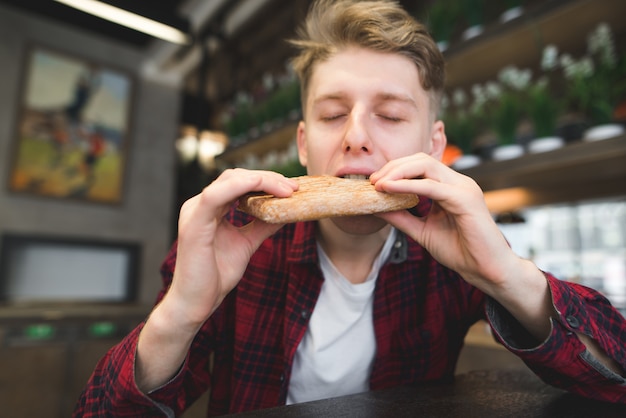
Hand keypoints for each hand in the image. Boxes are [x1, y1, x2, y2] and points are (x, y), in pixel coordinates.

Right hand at [164, 168, 298, 329]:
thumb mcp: (246, 244)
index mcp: (209, 209)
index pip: (238, 182)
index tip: (291, 187)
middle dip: (267, 178)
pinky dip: (240, 187)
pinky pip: (216, 196)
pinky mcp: (193, 224)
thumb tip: (285, 212)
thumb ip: (261, 226)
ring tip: (286, 190)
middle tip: (294, 187)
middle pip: (235, 177)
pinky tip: (261, 186)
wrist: (196, 303)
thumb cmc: (216, 276)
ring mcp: (194, 212)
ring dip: (261, 181)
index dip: (265, 180)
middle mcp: (199, 205)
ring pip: (229, 181)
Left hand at [369, 153, 519, 292]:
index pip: (420, 165)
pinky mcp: (466, 200)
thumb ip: (401, 217)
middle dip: (394, 167)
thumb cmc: (460, 252)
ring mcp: (464, 188)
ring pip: (426, 167)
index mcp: (450, 187)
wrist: (487, 271)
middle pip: (421, 160)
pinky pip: (432, 186)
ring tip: (378, 184)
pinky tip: (390, 189)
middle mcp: (458, 183)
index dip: (395, 169)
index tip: (374, 182)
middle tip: (372, 180)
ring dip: (398, 172)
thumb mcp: (422, 231)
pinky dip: (408, 185)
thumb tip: (376, 207)